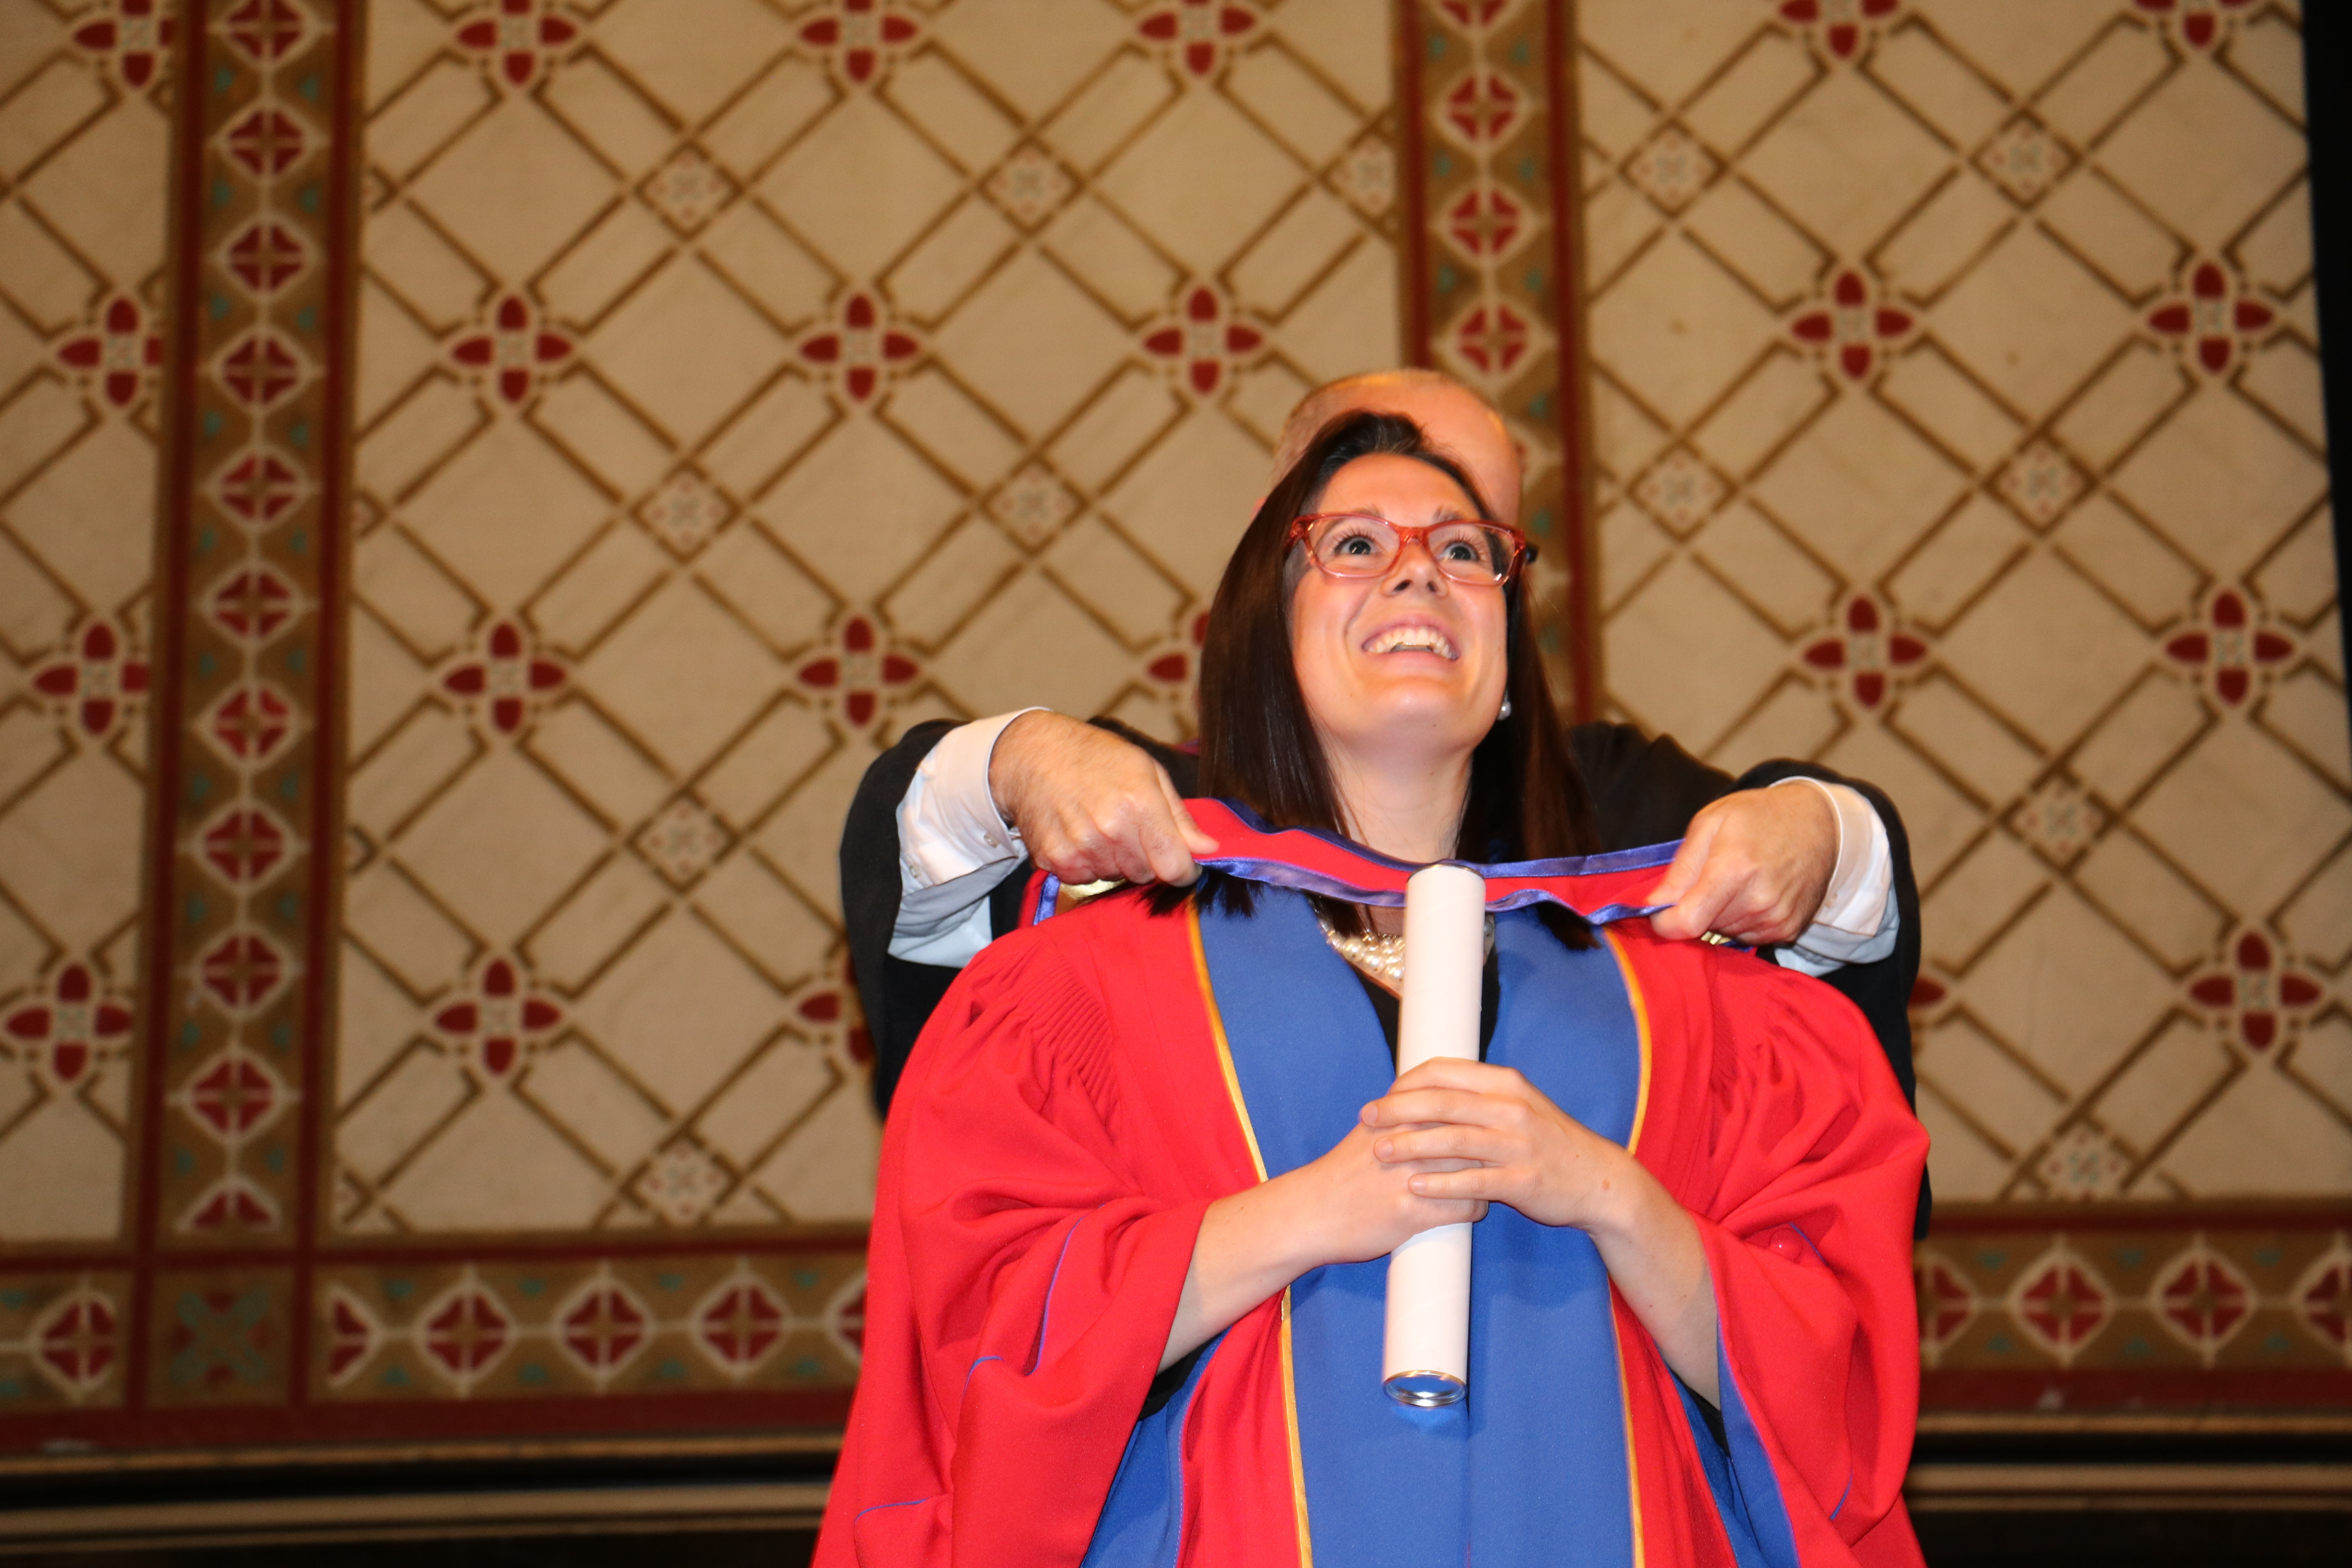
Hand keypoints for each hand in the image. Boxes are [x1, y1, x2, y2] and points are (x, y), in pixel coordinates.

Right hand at [986, 712, 1218, 886]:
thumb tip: (1210, 849)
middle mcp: (1109, 829)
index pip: (1174, 866)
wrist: (1033, 754)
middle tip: (1128, 826)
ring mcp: (1079, 847)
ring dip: (1115, 860)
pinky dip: (1087, 863)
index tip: (1182, 863)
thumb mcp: (1146, 770)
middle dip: (1145, 858)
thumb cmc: (1096, 757)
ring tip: (1100, 825)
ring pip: (1116, 877)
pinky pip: (1085, 879)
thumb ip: (1180, 815)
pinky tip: (1079, 834)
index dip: (1184, 870)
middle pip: (1146, 874)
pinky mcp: (1054, 860)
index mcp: (1139, 803)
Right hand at [1161, 1120, 1479, 1367]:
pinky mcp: (1412, 1212)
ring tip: (1491, 1182)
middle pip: (1473, 1135)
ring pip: (1475, 1170)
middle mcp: (1408, 1141)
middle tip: (1502, 1155)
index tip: (1495, 1124)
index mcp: (1398, 1116)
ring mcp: (1411, 1177)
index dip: (1483, 1114)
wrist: (1311, 1213)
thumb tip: (1438, 1094)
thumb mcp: (1371, 1129)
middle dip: (1492, 1145)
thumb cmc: (1344, 1172)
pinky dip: (1475, 1208)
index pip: (1458, 1104)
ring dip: (1488, 1177)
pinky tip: (1472, 1209)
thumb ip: (1403, 1111)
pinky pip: (1465, 1207)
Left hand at [1361, 1059, 1627, 1230]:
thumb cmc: (1546, 1143)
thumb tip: (1426, 1092)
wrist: (1597, 1180)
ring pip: (1454, 1140)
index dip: (1406, 1083)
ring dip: (1411, 1145)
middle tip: (1366, 1119)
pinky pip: (1474, 1181)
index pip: (1445, 1072)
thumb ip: (1477, 1097)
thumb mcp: (1516, 1107)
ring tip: (1379, 1153)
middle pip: (1443, 1102)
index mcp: (1505, 1084)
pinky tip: (1414, 1187)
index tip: (1381, 1097)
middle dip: (1398, 1109)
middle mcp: (1511, 1109)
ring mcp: (1519, 1145)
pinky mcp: (1524, 1180)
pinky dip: (1441, 1183)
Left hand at [1643, 784, 1835, 945]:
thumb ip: (1681, 868)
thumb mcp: (1710, 823)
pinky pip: (1747, 936)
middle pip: (1703, 927)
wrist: (1817, 823)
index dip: (1665, 921)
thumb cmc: (1758, 816)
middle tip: (1712, 875)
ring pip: (1724, 932)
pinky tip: (1754, 891)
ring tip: (1738, 879)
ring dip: (1720, 913)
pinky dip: (1742, 919)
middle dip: (1696, 907)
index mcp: (1735, 869)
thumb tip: (1653, 904)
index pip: (1688, 922)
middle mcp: (1759, 901)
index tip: (1661, 909)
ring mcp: (1777, 919)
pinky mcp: (1789, 930)